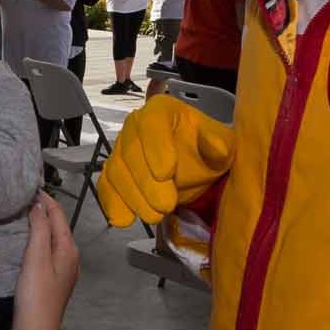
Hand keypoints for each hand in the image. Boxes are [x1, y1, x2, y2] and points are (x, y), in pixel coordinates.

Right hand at [10, 193, 78, 329]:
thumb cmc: (36, 295)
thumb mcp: (36, 256)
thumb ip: (39, 228)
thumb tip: (38, 204)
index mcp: (69, 248)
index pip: (58, 215)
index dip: (45, 199)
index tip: (29, 186)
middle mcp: (71, 257)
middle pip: (58, 225)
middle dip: (44, 209)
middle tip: (24, 197)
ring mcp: (64, 271)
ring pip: (54, 239)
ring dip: (42, 225)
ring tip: (24, 214)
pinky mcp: (54, 281)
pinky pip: (49, 251)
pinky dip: (40, 239)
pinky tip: (28, 242)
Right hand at [98, 95, 235, 226]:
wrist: (194, 167)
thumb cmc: (206, 150)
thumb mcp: (222, 144)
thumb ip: (218, 144)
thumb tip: (216, 147)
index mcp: (161, 110)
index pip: (152, 123)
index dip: (156, 147)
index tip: (166, 173)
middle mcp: (135, 125)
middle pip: (131, 150)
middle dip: (146, 181)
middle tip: (166, 205)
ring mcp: (121, 148)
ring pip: (117, 170)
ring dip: (133, 197)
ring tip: (155, 217)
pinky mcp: (114, 171)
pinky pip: (107, 185)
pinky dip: (113, 203)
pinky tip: (125, 219)